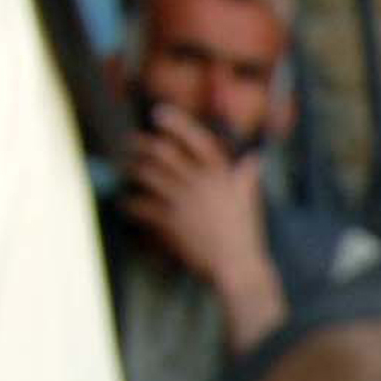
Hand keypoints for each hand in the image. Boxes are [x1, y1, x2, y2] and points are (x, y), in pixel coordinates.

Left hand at [123, 106, 284, 346]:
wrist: (237, 266)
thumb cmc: (246, 234)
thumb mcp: (250, 201)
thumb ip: (248, 177)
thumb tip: (254, 158)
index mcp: (221, 175)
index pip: (198, 140)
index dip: (177, 124)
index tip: (159, 114)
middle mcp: (199, 182)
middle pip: (163, 152)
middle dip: (143, 144)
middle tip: (132, 143)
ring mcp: (182, 201)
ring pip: (148, 174)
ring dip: (133, 169)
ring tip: (128, 169)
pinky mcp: (168, 221)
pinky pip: (141, 206)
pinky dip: (130, 204)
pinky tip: (126, 204)